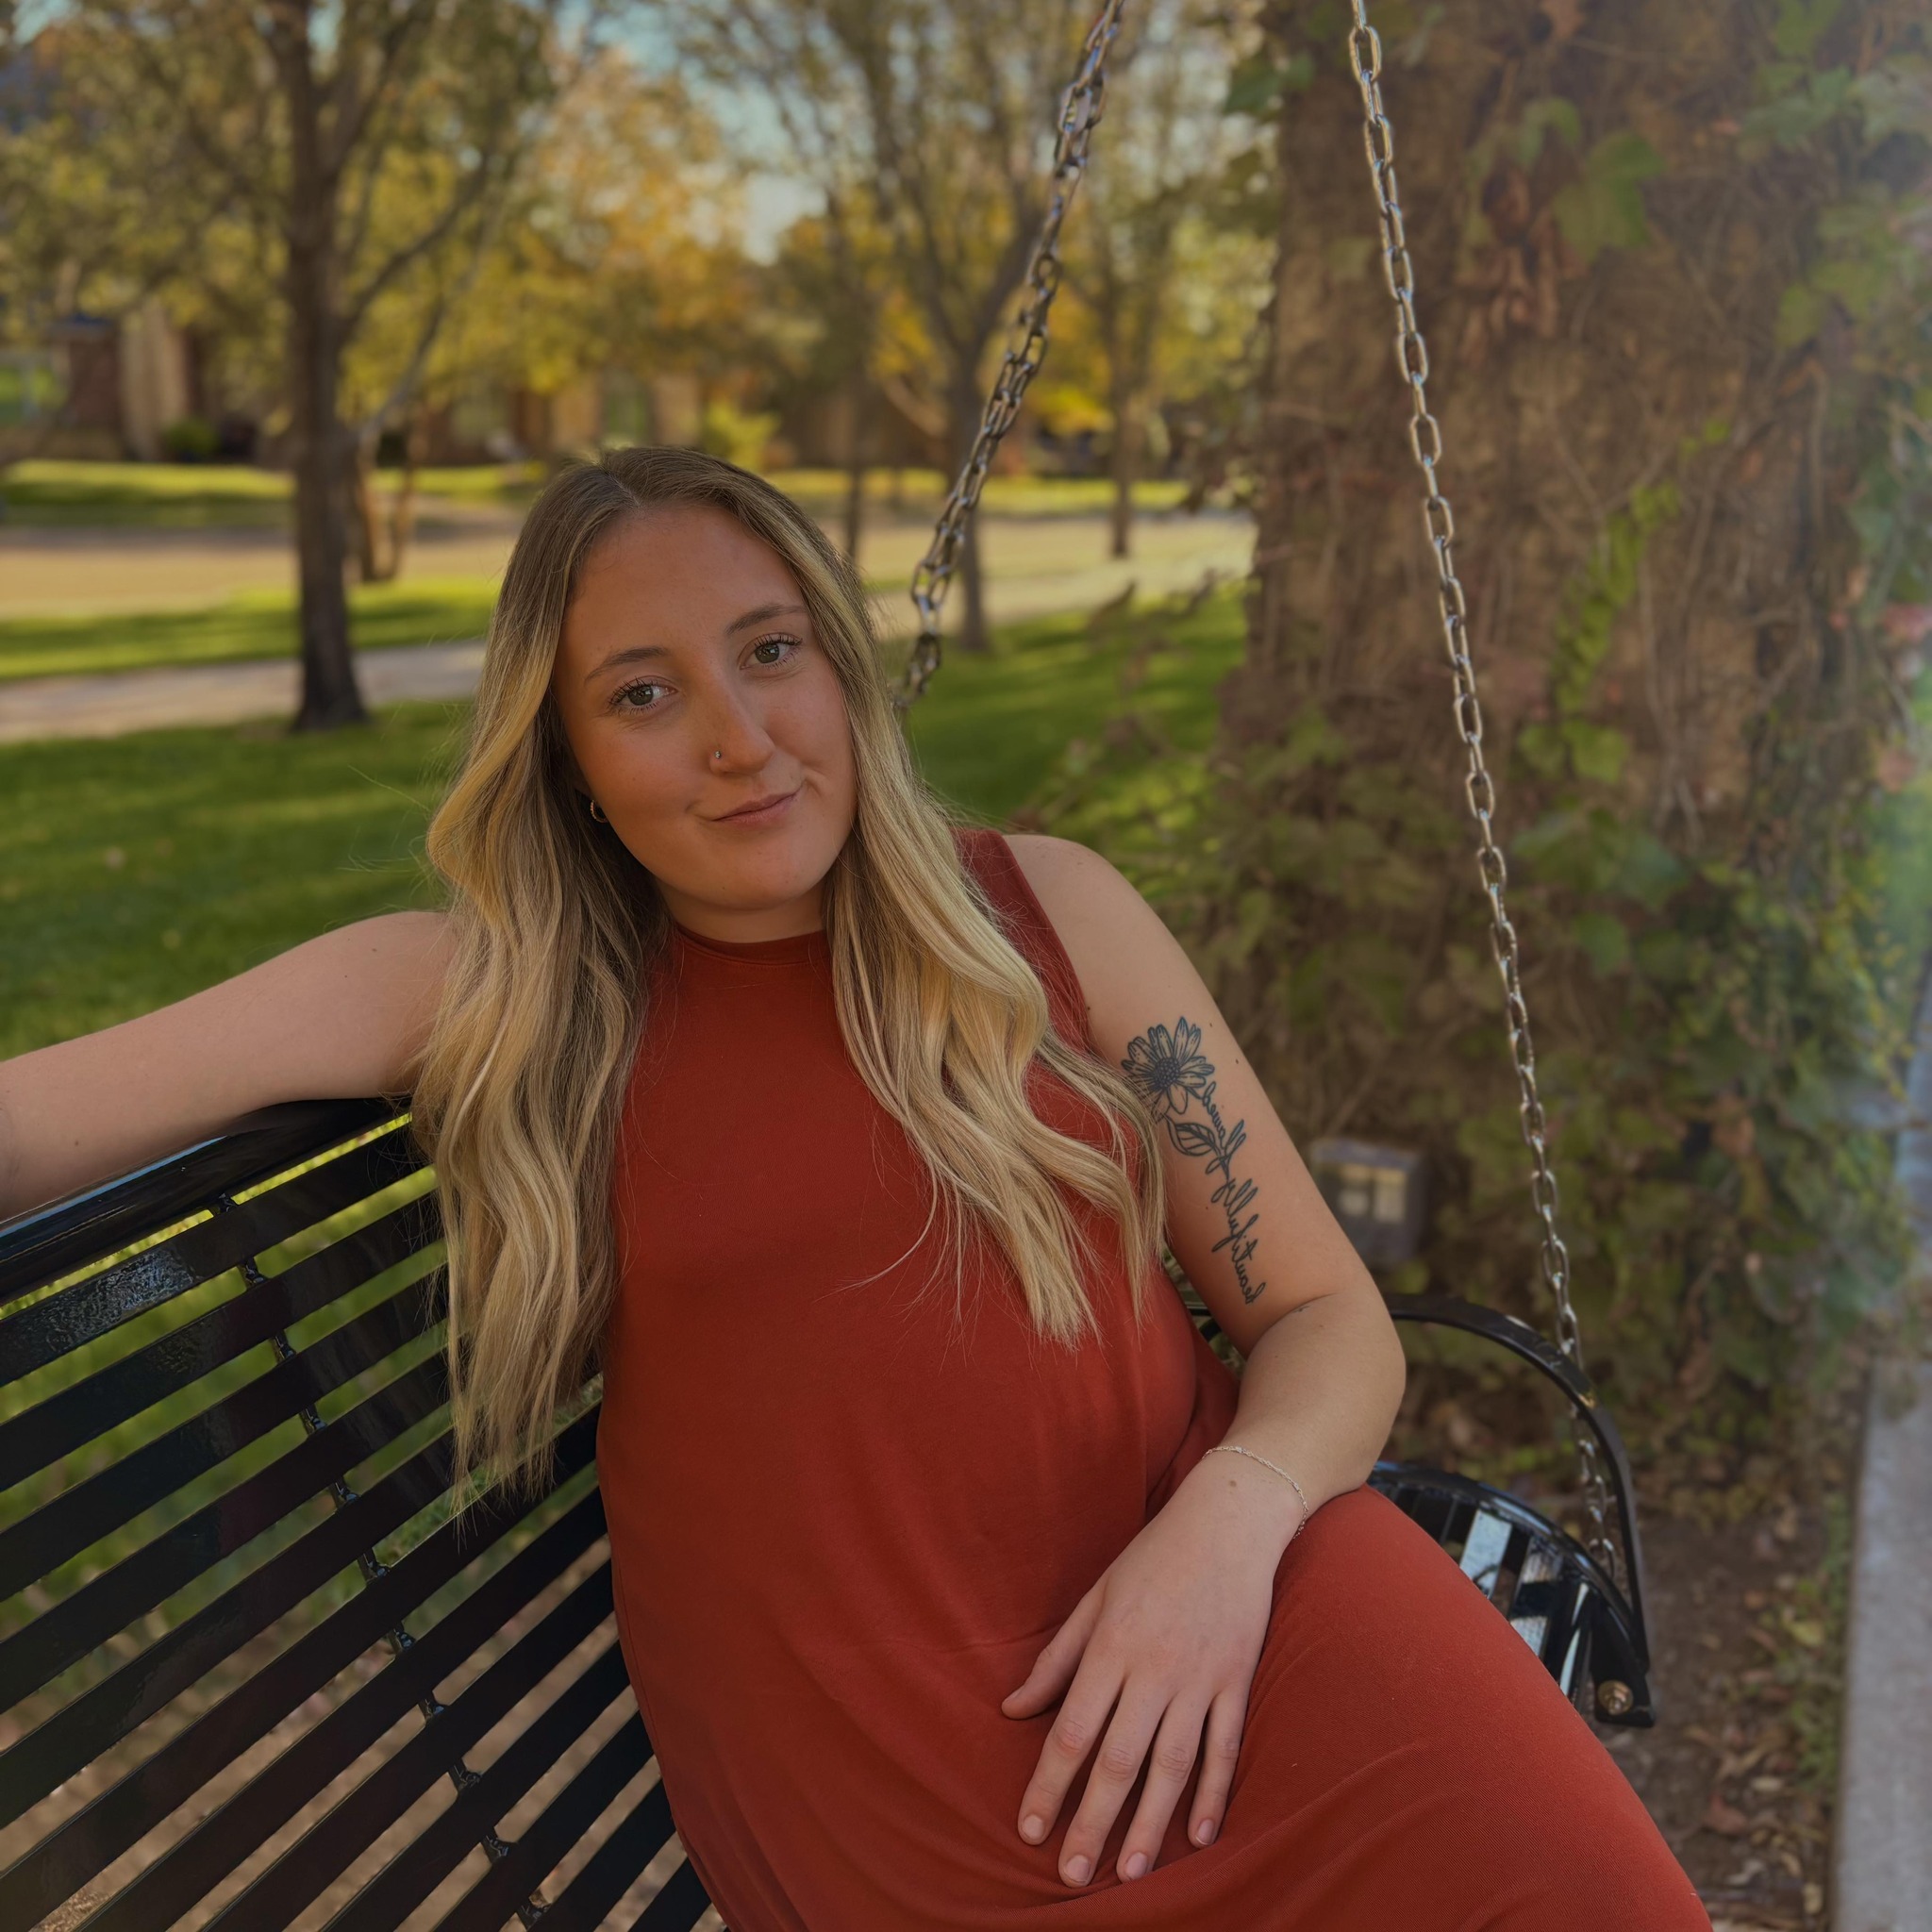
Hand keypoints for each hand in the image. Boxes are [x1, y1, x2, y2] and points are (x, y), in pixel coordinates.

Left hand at [1000, 1453, 1302, 1885]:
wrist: (1227, 1522)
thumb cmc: (1151, 1558)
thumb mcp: (1094, 1599)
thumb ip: (1056, 1659)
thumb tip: (1011, 1711)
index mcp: (1111, 1647)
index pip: (1072, 1730)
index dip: (1049, 1784)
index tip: (1029, 1829)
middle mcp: (1154, 1669)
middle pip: (1119, 1760)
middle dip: (1092, 1821)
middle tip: (1071, 1876)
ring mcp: (1200, 1678)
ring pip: (1173, 1764)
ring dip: (1151, 1822)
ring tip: (1129, 1872)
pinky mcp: (1236, 1681)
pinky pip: (1225, 1747)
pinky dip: (1214, 1793)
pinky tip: (1201, 1835)